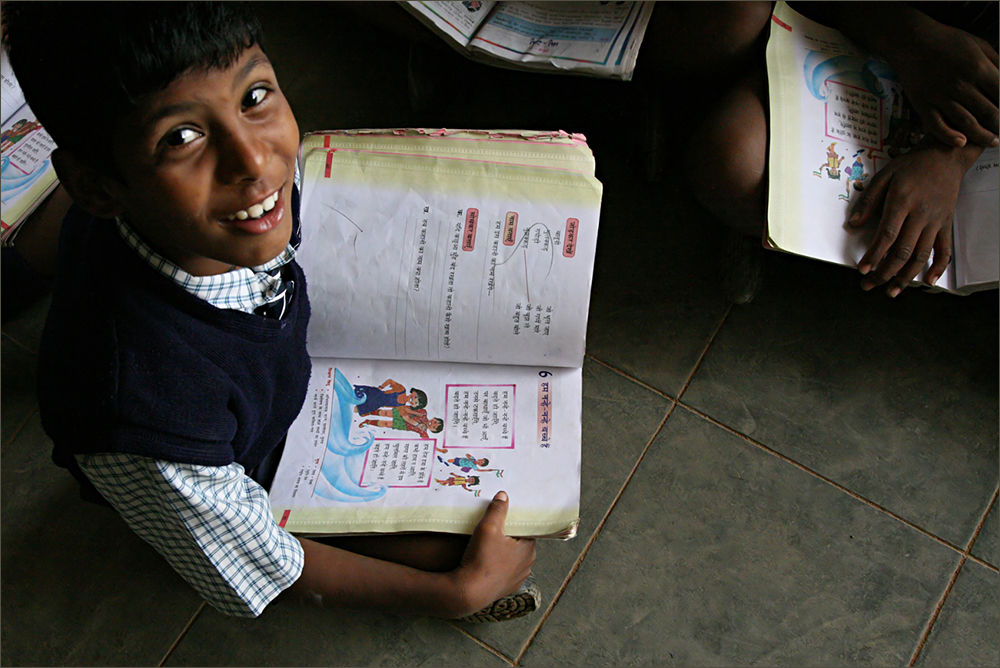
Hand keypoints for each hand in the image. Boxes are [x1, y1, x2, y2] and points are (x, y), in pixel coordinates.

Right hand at [446, 491, 535, 617]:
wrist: (469, 592)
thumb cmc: (481, 558)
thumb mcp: (488, 527)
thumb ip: (497, 510)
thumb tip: (503, 495)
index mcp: (529, 548)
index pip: (526, 530)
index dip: (514, 523)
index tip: (503, 519)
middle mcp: (528, 564)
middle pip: (519, 544)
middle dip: (508, 537)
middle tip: (493, 530)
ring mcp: (518, 579)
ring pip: (513, 559)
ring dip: (504, 553)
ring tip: (487, 546)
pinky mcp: (507, 589)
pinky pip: (505, 572)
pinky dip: (498, 567)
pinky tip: (486, 563)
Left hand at [848, 144, 970, 295]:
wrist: (946, 156)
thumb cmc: (912, 165)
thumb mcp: (884, 176)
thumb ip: (868, 201)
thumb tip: (852, 224)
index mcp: (902, 202)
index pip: (887, 235)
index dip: (874, 255)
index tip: (862, 270)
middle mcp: (921, 214)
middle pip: (903, 251)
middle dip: (885, 272)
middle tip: (870, 285)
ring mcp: (936, 221)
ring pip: (922, 255)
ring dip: (906, 277)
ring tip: (892, 291)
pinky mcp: (947, 224)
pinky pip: (945, 250)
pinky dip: (939, 267)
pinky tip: (928, 281)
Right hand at [889, 20, 998, 147]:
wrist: (911, 41)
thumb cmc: (946, 41)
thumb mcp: (979, 45)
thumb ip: (996, 63)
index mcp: (978, 68)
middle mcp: (961, 85)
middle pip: (988, 113)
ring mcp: (940, 96)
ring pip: (966, 123)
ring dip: (982, 136)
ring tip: (992, 141)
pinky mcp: (923, 104)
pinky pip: (937, 125)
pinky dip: (950, 136)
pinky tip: (961, 142)